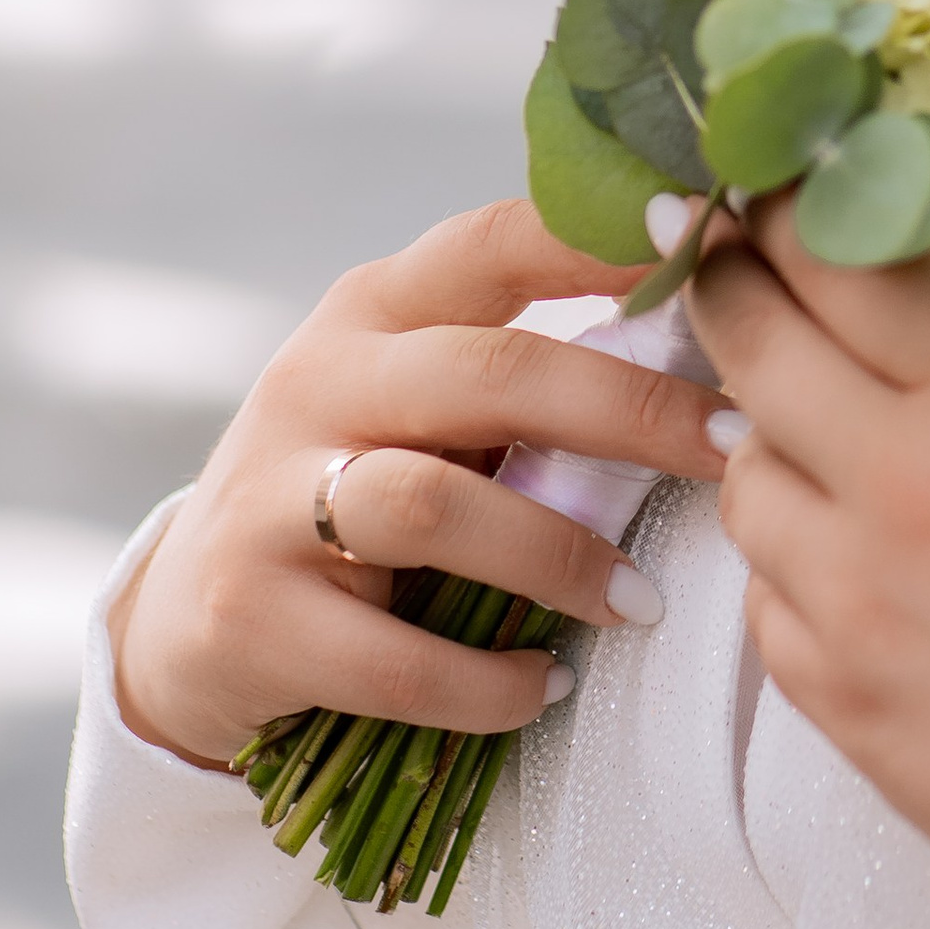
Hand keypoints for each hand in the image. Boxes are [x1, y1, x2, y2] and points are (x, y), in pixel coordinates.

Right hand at [114, 199, 733, 769]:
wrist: (191, 619)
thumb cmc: (362, 488)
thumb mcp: (424, 403)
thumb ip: (529, 368)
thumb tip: (726, 338)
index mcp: (378, 308)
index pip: (499, 241)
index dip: (606, 240)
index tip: (711, 245)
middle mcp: (319, 381)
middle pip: (492, 372)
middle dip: (632, 410)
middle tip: (739, 449)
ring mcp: (270, 497)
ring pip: (432, 506)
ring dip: (558, 557)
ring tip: (642, 604)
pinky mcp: (249, 615)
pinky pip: (391, 657)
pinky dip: (484, 682)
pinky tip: (542, 687)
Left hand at [688, 211, 929, 923]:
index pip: (842, 260)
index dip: (786, 208)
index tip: (762, 185)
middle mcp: (902, 475)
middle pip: (754, 344)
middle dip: (726, 288)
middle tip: (712, 258)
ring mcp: (853, 594)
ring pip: (742, 478)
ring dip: (764, 441)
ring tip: (805, 439)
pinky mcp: (836, 699)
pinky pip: (766, 600)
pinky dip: (790, 567)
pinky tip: (843, 567)